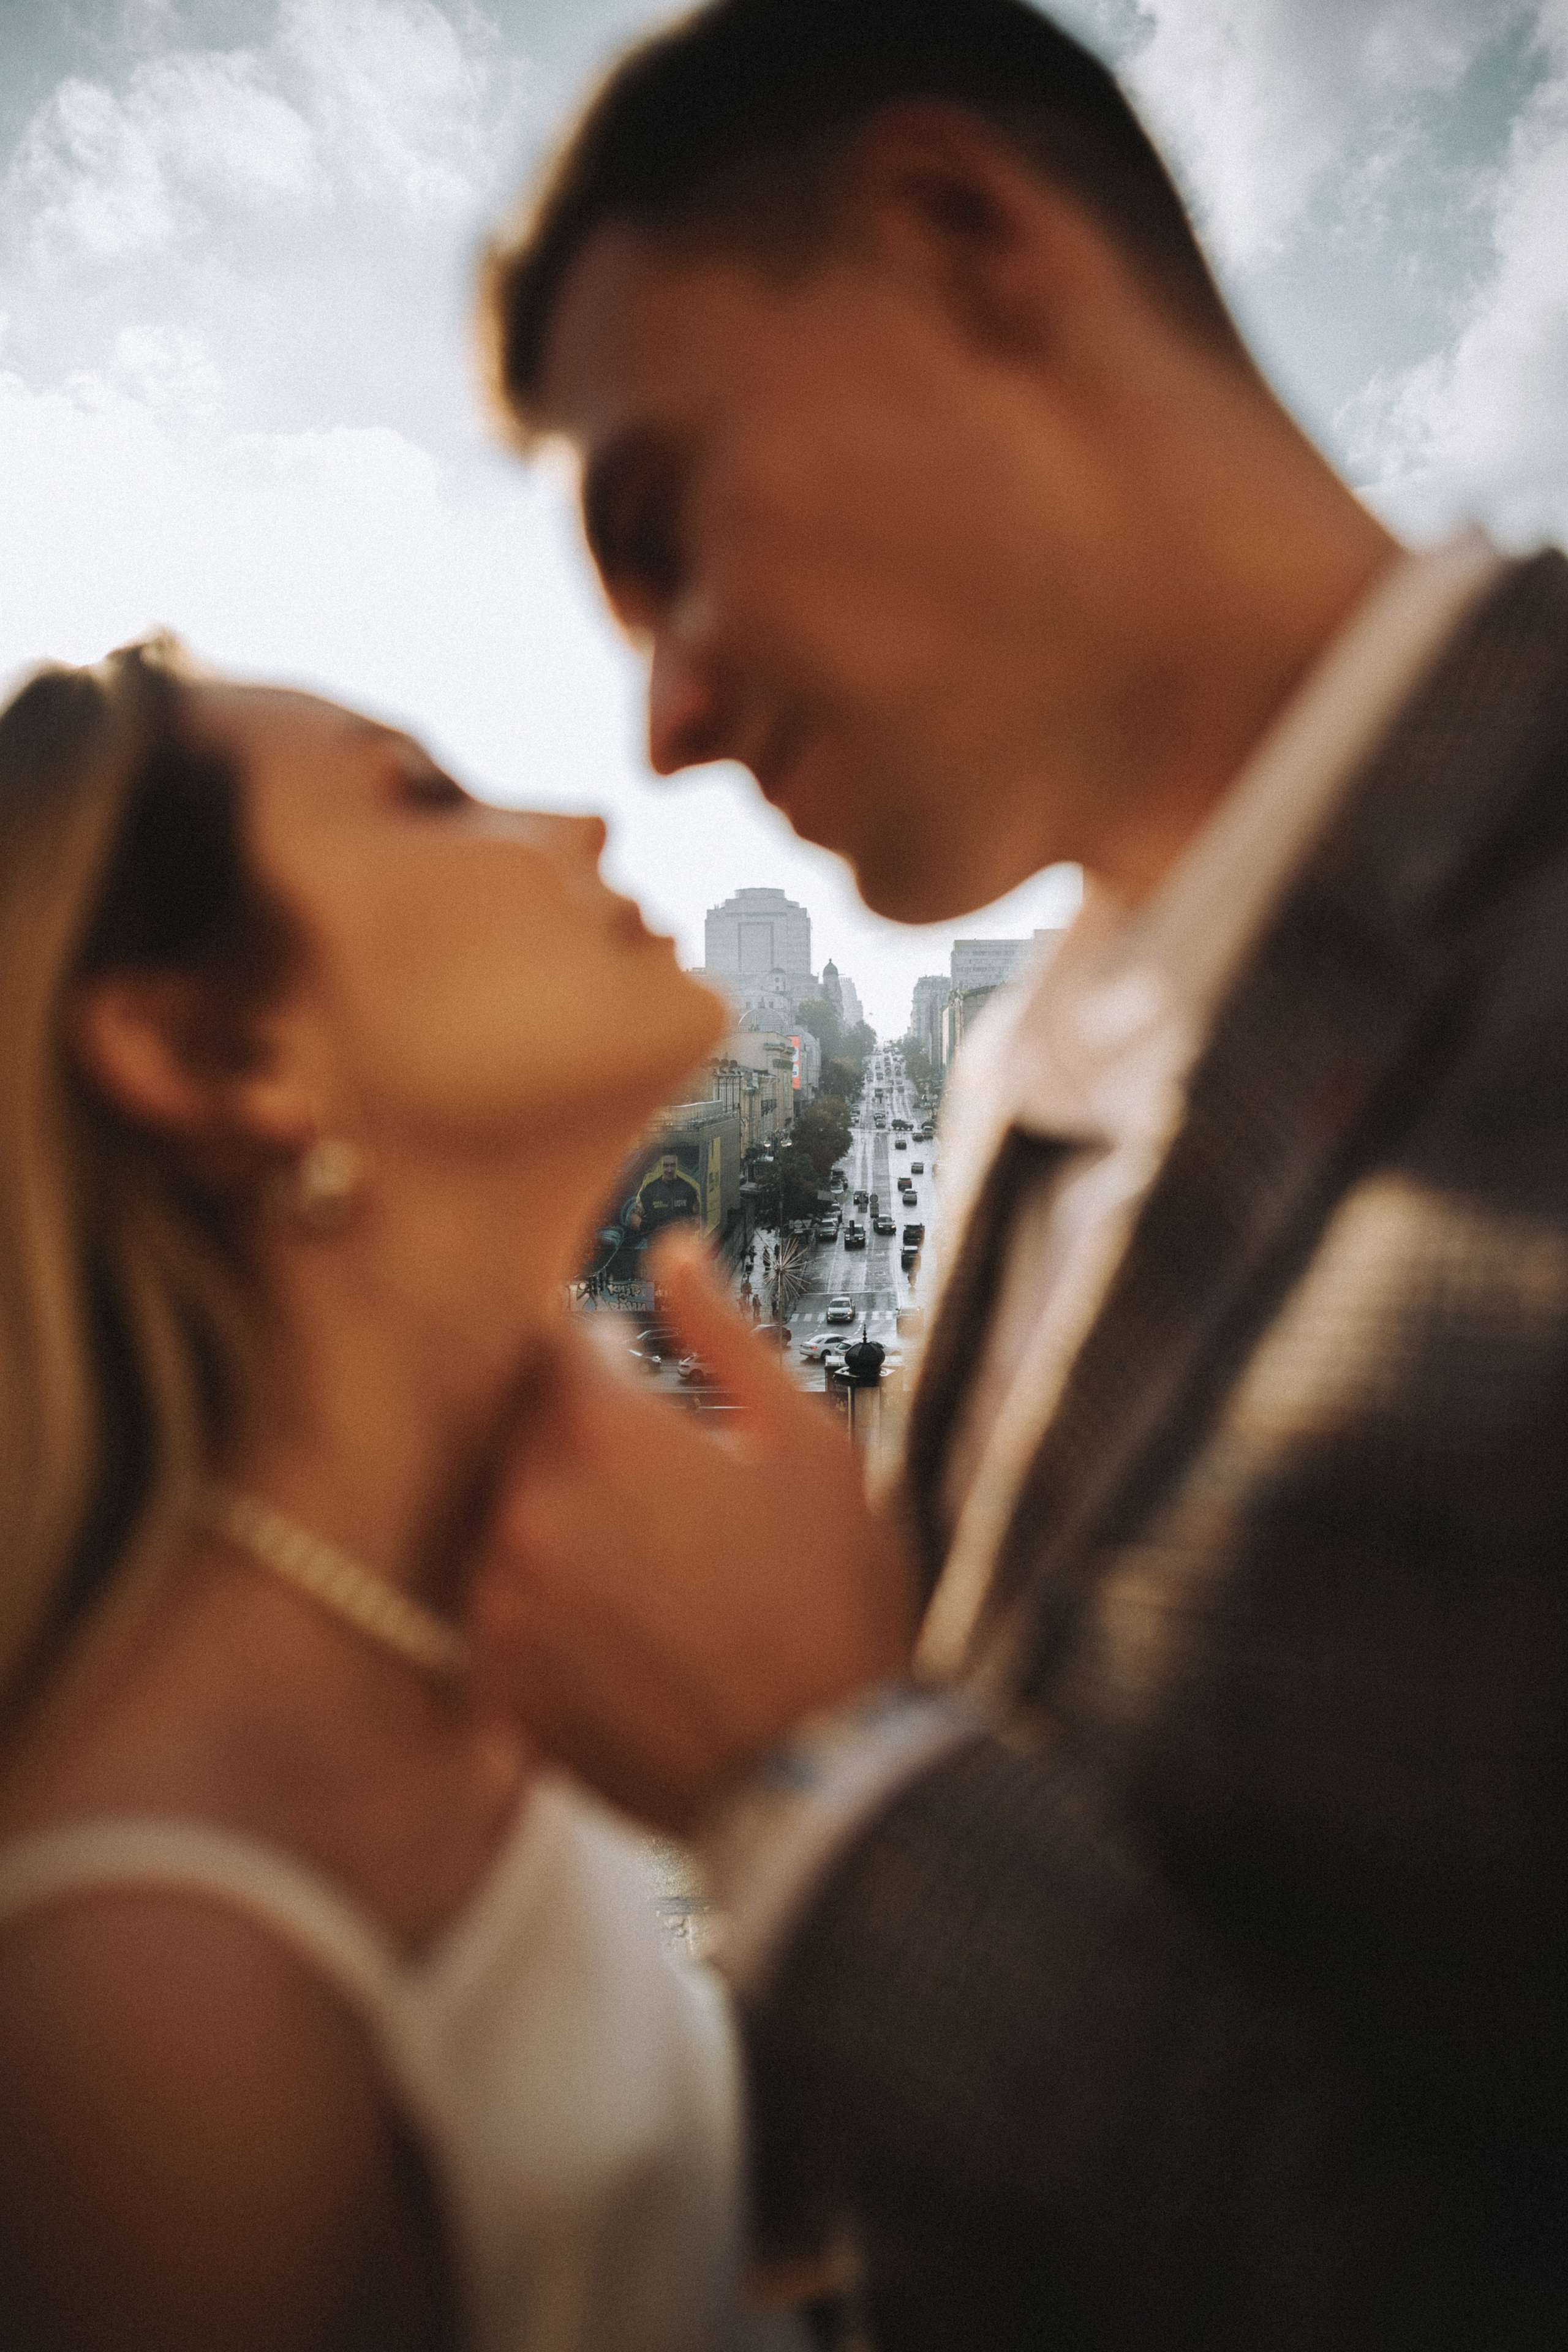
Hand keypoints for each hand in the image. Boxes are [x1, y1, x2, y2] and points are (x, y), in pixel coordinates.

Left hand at [469, 1235, 916, 1831]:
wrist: (816, 1779)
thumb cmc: (831, 1600)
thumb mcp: (807, 1443)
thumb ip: (724, 1334)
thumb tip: (671, 1252)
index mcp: (602, 1433)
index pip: (558, 1337)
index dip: (602, 1341)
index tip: (638, 1360)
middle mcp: (530, 1510)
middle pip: (528, 1428)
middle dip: (588, 1433)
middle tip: (671, 1476)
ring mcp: (505, 1604)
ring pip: (514, 1519)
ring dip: (569, 1518)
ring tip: (663, 1564)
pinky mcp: (502, 1684)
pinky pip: (507, 1609)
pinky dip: (552, 1602)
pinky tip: (634, 1626)